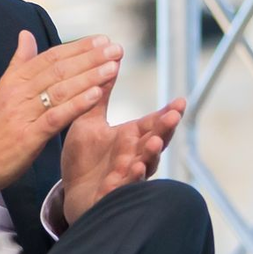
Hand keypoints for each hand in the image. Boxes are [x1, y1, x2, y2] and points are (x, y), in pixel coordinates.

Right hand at [0, 32, 122, 194]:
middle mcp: (18, 93)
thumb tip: (26, 35)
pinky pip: (56, 117)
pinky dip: (77, 104)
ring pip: (60, 90)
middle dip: (89, 58)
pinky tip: (96, 94)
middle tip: (114, 48)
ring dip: (89, 77)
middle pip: (58, 70)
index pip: (49, 58)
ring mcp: (23, 114)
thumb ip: (18, 64)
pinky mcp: (28, 136)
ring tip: (112, 66)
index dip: (76, 48)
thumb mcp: (0, 91)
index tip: (101, 40)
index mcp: (13, 81)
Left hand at [60, 78, 185, 225]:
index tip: (180, 100)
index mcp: (131, 138)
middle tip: (172, 116)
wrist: (72, 194)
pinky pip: (122, 186)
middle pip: (154, 142)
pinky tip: (133, 168)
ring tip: (153, 141)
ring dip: (149, 154)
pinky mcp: (111, 193)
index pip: (154, 124)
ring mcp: (126, 176)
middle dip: (164, 130)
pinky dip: (128, 178)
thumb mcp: (89, 121)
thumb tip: (110, 59)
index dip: (168, 114)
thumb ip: (100, 95)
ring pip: (143, 165)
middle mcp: (134, 156)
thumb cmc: (85, 158)